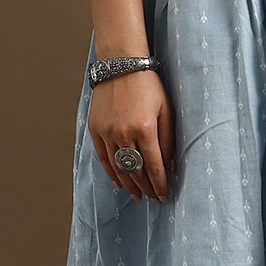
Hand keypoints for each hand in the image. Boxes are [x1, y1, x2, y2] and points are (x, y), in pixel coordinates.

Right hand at [90, 69, 172, 200]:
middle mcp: (123, 133)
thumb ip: (168, 140)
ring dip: (129, 185)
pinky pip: (103, 158)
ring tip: (138, 196)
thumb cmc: (149, 86)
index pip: (154, 166)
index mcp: (144, 128)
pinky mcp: (96, 129)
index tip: (165, 196)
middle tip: (154, 199)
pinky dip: (111, 173)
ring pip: (118, 168)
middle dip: (146, 188)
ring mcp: (107, 132)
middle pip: (136, 171)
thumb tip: (169, 166)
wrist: (121, 65)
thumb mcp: (166, 110)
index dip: (160, 185)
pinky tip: (119, 183)